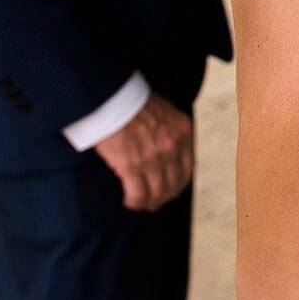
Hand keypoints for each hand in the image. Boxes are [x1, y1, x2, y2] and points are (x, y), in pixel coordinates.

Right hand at [93, 93, 193, 211]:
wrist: (112, 96)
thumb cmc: (133, 101)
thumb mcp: (165, 111)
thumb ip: (171, 131)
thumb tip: (168, 154)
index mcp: (183, 131)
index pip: (186, 169)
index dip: (177, 185)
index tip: (170, 191)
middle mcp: (173, 146)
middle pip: (173, 185)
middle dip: (162, 197)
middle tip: (152, 203)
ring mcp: (153, 157)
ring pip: (156, 193)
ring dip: (148, 203)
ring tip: (138, 203)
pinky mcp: (132, 166)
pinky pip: (138, 194)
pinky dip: (134, 202)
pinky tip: (128, 201)